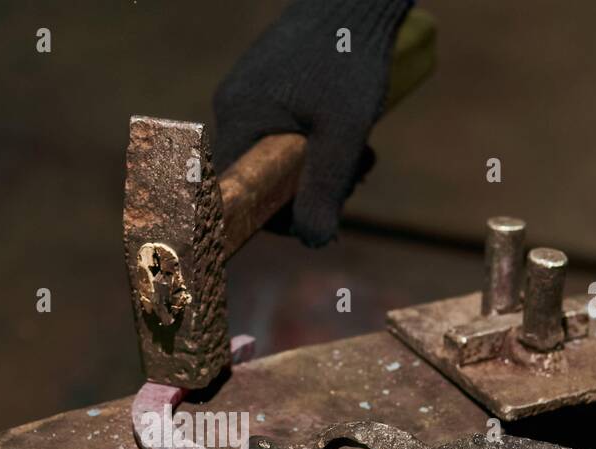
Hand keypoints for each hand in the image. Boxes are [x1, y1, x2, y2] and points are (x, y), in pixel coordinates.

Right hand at [212, 0, 412, 246]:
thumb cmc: (349, 59)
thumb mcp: (343, 134)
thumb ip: (324, 189)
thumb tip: (313, 242)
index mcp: (239, 118)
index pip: (240, 192)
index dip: (276, 216)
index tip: (318, 216)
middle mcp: (231, 105)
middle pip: (260, 174)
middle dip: (308, 190)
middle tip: (358, 179)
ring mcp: (246, 91)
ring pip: (275, 152)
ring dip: (318, 166)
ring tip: (363, 155)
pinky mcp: (265, 82)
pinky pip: (280, 128)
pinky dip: (313, 141)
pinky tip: (347, 132)